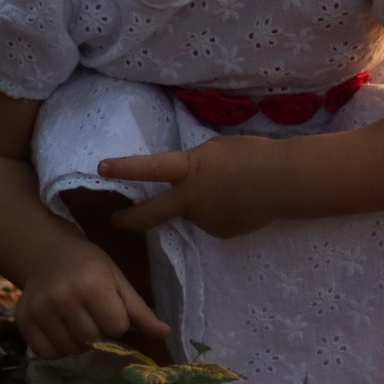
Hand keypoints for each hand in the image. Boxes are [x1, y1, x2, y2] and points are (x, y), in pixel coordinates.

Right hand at [13, 240, 169, 357]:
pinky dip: (57, 349)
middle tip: (93, 316)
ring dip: (79, 343)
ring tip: (76, 321)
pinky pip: (47, 353)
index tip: (109, 308)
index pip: (116, 327)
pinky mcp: (24, 321)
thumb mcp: (116, 279)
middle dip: (98, 334)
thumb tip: (165, 333)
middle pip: (92, 341)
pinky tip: (60, 329)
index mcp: (91, 284)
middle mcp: (63, 298)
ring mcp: (40, 310)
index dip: (117, 322)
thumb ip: (139, 310)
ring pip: (70, 350)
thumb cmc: (88, 266)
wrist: (46, 254)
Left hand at [99, 135, 287, 237]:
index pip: (149, 168)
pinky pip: (214, 221)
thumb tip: (188, 176)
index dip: (123, 168)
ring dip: (202, 204)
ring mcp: (205, 220)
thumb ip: (195, 163)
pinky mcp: (221, 233)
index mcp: (189, 169)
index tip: (101, 168)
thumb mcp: (216, 150)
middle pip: (152, 214)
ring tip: (232, 190)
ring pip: (193, 213)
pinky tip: (241, 203)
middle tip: (116, 220)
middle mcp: (190, 199)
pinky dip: (222, 213)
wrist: (283, 181)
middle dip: (130, 219)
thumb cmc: (252, 155)